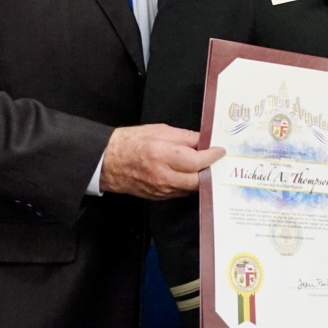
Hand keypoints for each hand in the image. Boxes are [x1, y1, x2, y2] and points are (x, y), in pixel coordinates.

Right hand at [99, 124, 225, 199]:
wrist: (107, 162)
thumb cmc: (131, 142)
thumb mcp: (159, 131)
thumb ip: (184, 137)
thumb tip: (204, 141)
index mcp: (163, 155)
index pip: (197, 160)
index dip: (212, 156)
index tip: (220, 150)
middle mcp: (163, 175)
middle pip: (198, 179)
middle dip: (210, 170)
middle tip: (215, 160)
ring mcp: (160, 189)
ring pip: (190, 188)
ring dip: (199, 178)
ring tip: (204, 166)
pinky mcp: (157, 197)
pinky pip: (180, 192)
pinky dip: (187, 183)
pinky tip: (188, 174)